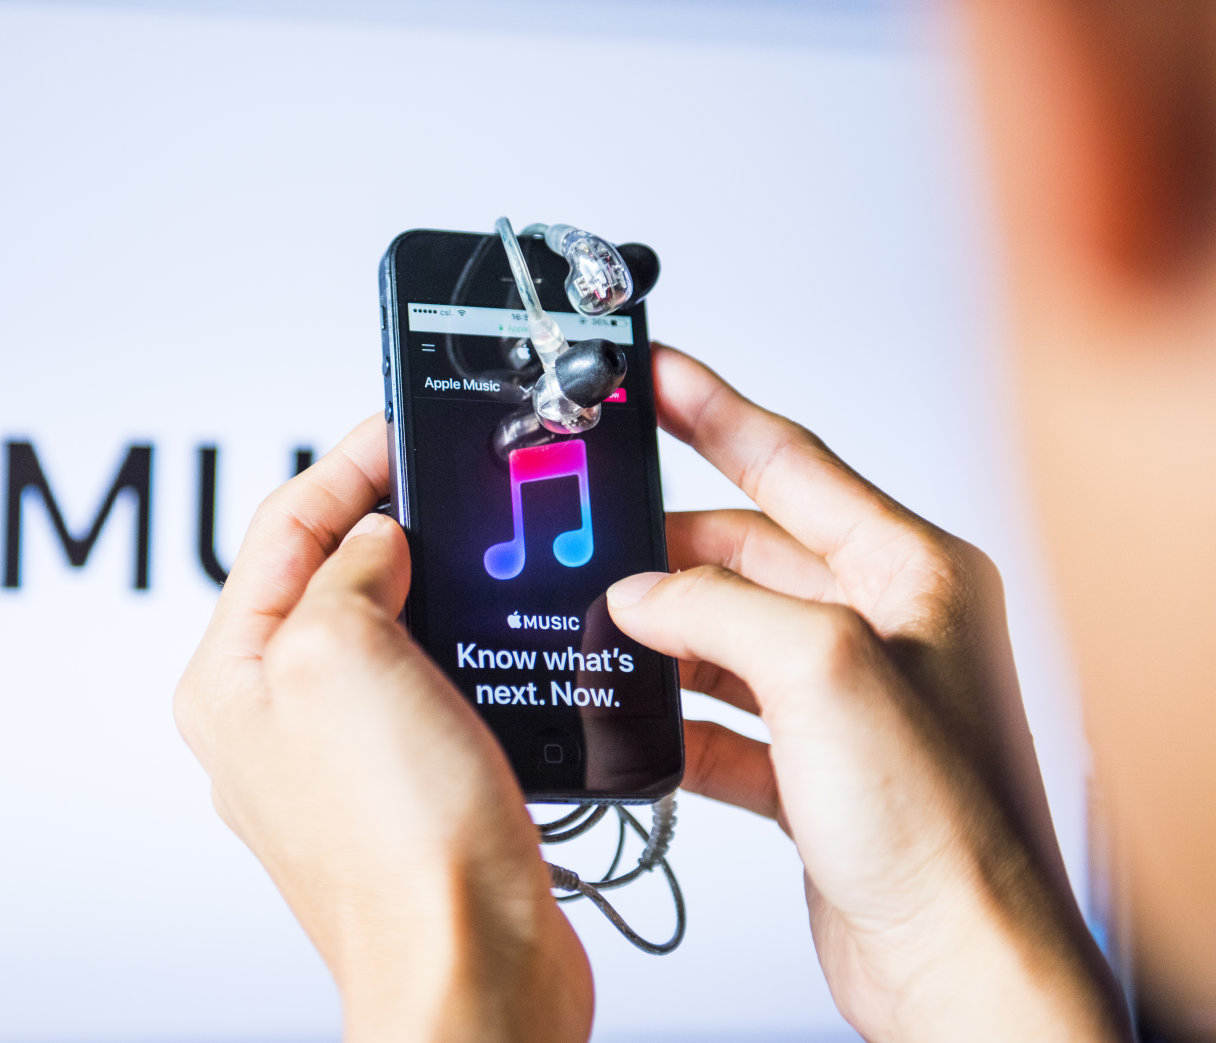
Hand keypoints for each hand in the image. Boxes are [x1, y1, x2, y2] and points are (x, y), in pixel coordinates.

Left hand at [174, 417, 591, 1042]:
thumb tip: (375, 537)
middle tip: (448, 484)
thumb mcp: (343, 653)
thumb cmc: (397, 846)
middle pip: (327, 577)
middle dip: (388, 522)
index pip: (281, 530)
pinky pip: (430, 689)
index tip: (402, 428)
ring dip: (432, 585)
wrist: (471, 965)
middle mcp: (277, 719)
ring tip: (482, 556)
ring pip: (384, 631)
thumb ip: (346, 567)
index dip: (346, 466)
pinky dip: (463, 650)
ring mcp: (342, 757)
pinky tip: (499, 640)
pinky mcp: (407, 788)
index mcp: (232, 680)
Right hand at [607, 345, 1129, 1040]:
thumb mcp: (822, 672)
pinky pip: (727, 721)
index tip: (653, 374)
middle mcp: (885, 628)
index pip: (793, 462)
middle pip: (749, 553)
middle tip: (594, 539)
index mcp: (912, 574)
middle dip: (669, 549)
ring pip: (728, 638)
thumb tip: (642, 594)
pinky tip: (635, 726)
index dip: (713, 410)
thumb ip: (719, 608)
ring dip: (665, 640)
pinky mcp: (815, 769)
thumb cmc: (944, 828)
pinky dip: (676, 721)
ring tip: (601, 632)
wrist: (957, 964)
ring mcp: (848, 701)